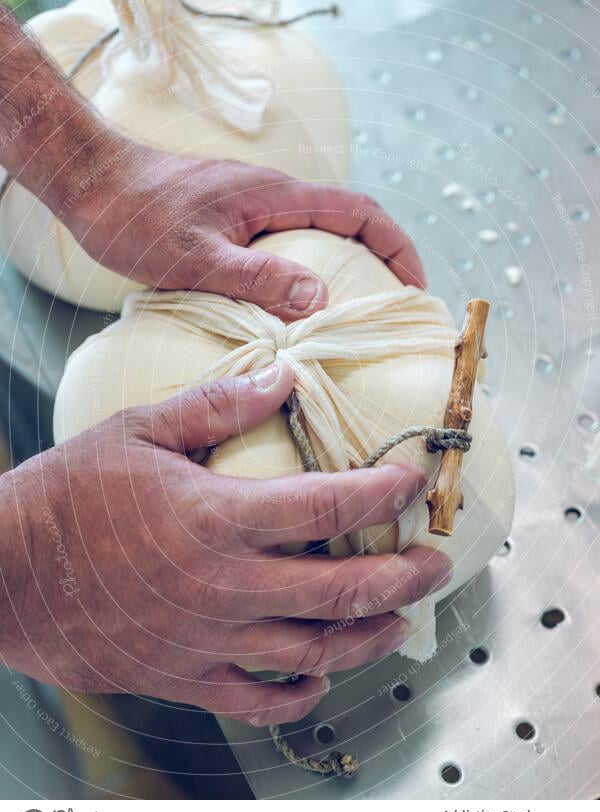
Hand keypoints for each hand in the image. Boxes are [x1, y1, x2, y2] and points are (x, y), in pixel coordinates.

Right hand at [0, 362, 449, 726]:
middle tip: (436, 565)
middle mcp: (224, 586)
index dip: (385, 492)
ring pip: (313, 652)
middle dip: (403, 577)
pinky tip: (319, 679)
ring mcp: (207, 639)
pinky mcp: (184, 676)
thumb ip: (216, 404)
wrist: (5, 576)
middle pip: (342, 591)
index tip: (415, 481)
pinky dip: (298, 695)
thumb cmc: (68, 498)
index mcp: (218, 518)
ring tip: (400, 621)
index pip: (329, 506)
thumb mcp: (137, 431)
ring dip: (368, 637)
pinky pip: (256, 701)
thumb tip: (282, 376)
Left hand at [65, 139, 425, 319]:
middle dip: (379, 262)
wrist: (90, 183)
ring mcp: (252, 209)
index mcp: (276, 197)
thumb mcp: (198, 257)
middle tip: (389, 311)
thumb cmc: (137, 217)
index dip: (398, 246)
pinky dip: (304, 275)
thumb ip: (258, 278)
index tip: (415, 286)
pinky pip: (284, 247)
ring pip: (315, 238)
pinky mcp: (231, 222)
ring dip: (342, 270)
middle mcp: (272, 197)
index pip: (360, 213)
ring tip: (349, 319)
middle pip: (346, 224)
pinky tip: (291, 311)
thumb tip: (321, 302)